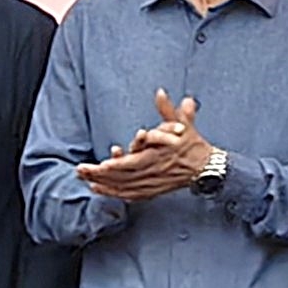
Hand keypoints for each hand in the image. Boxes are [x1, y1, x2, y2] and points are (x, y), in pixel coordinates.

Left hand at [78, 92, 211, 201]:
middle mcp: (153, 172)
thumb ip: (168, 109)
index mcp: (158, 156)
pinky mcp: (152, 190)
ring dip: (104, 184)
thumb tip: (160, 92)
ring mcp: (152, 183)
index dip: (116, 165)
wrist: (206, 168)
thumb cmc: (192, 144)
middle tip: (81, 170)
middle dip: (100, 174)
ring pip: (123, 187)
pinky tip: (100, 190)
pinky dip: (114, 193)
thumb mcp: (183, 124)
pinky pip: (129, 195)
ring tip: (86, 179)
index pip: (133, 163)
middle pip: (122, 176)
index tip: (101, 164)